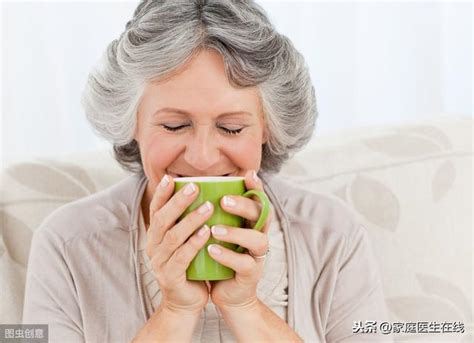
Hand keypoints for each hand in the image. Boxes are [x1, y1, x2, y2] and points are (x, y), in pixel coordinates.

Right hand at [145, 175, 213, 314]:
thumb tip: (200, 192)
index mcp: (155, 236)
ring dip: (190, 220)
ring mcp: (159, 263)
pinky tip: (207, 232)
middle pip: (163, 219)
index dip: (163, 193)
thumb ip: (186, 222)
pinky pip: (182, 257)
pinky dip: (194, 243)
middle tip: (195, 186)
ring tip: (208, 206)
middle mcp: (153, 247)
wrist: (185, 302)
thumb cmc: (190, 266)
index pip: (156, 210)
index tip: (172, 177)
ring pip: (173, 236)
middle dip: (178, 201)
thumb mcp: (184, 241)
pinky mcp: (170, 277)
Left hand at [206, 170, 271, 310]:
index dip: (256, 187)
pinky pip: (244, 263)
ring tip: (214, 230)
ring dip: (235, 233)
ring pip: (257, 239)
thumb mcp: (217, 231)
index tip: (248, 174)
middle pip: (261, 215)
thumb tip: (192, 185)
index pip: (258, 200)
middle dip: (244, 205)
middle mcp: (258, 234)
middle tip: (223, 201)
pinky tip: (211, 250)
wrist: (225, 292)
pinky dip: (228, 256)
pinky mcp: (251, 274)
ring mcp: (257, 255)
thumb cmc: (219, 255)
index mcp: (250, 222)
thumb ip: (213, 212)